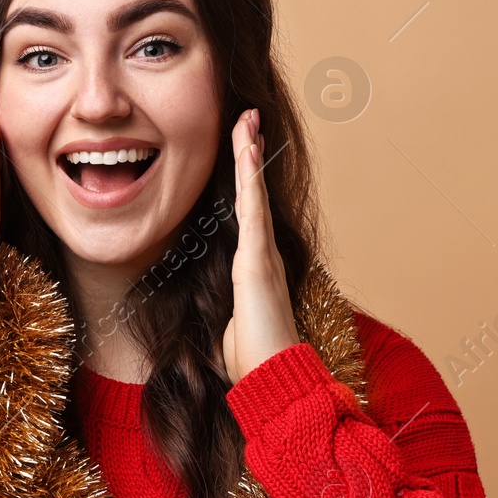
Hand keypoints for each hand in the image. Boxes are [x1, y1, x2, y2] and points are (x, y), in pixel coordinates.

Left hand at [220, 108, 300, 384]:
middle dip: (250, 155)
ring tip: (247, 121)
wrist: (274, 379)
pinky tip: (247, 152)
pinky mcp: (259, 261)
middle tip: (248, 118)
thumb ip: (229, 314)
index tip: (243, 150)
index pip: (249, 214)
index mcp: (255, 267)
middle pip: (254, 194)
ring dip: (249, 156)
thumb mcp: (231, 328)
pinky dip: (250, 180)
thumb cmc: (254, 361)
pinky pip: (253, 211)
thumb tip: (222, 321)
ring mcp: (263, 255)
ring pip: (254, 195)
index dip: (246, 181)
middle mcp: (263, 255)